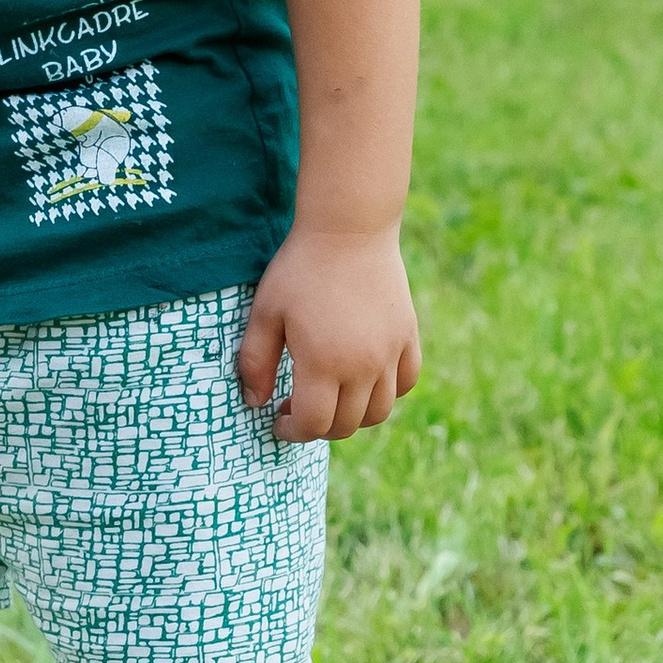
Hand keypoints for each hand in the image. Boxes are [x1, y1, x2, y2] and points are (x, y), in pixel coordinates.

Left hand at [238, 225, 420, 440]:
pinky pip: (405, 383)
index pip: (314, 424)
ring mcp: (391, 353)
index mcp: (324, 363)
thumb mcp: (265, 314)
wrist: (348, 231)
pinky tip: (363, 380)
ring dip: (352, 417)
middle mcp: (363, 366)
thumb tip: (255, 402)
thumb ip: (254, 363)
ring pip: (379, 412)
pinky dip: (385, 393)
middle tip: (297, 408)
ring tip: (330, 398)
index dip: (292, 431)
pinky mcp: (408, 337)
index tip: (278, 420)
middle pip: (346, 424)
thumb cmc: (299, 270)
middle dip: (318, 427)